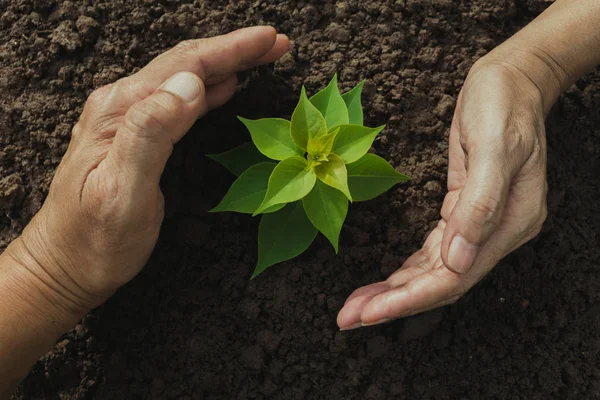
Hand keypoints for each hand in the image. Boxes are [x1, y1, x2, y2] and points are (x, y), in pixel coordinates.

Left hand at [7, 26, 289, 312]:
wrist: (64, 264)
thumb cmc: (96, 239)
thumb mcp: (124, 193)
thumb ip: (151, 134)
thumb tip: (189, 85)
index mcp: (121, 112)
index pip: (185, 66)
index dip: (231, 49)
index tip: (270, 39)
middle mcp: (121, 105)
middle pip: (186, 64)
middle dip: (235, 49)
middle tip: (277, 42)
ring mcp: (126, 120)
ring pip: (184, 79)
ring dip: (226, 65)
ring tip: (261, 56)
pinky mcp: (135, 136)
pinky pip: (178, 102)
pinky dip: (208, 89)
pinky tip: (226, 87)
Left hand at [337, 58, 549, 328]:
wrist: (513, 80)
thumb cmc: (503, 104)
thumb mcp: (494, 145)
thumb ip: (479, 204)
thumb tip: (458, 260)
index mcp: (510, 223)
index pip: (454, 278)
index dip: (409, 299)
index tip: (369, 313)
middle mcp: (497, 232)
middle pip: (441, 282)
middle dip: (393, 302)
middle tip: (348, 317)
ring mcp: (481, 224)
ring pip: (434, 271)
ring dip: (396, 290)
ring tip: (358, 304)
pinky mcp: (464, 210)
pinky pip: (434, 251)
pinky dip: (409, 268)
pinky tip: (387, 280)